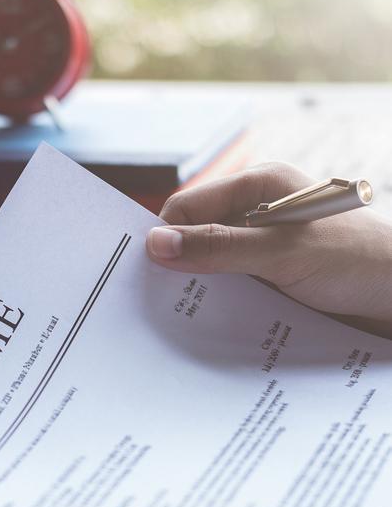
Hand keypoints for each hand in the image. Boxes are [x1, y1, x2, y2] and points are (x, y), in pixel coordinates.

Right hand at [145, 163, 391, 337]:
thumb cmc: (358, 261)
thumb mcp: (283, 252)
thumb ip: (219, 246)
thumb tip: (156, 244)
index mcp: (260, 186)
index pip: (189, 205)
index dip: (166, 234)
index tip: (147, 270)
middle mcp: (258, 212)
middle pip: (196, 234)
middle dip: (179, 263)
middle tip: (157, 297)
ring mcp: (263, 245)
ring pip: (210, 263)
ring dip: (199, 286)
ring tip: (181, 314)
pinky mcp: (270, 275)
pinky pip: (229, 285)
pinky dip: (218, 301)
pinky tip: (212, 320)